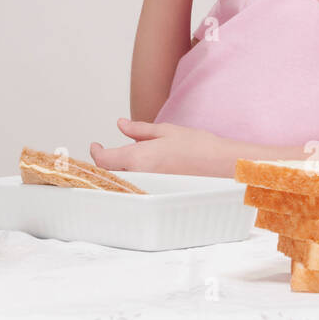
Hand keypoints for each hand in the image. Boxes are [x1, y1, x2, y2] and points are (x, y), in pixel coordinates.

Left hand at [90, 118, 232, 177]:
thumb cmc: (198, 146)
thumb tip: (120, 125)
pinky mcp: (159, 194)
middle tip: (107, 151)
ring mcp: (149, 187)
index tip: (96, 145)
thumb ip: (139, 130)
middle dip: (105, 163)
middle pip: (111, 173)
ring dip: (119, 171)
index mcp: (139, 157)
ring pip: (124, 181)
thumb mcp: (166, 131)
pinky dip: (133, 179)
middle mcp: (141, 175)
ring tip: (123, 160)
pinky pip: (138, 187)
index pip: (104, 160)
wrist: (222, 166)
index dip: (96, 152)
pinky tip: (141, 172)